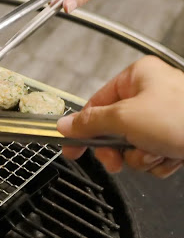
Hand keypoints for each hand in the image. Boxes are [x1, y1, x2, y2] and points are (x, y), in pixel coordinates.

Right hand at [57, 56, 183, 177]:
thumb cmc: (183, 118)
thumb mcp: (125, 118)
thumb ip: (89, 122)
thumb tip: (65, 125)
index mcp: (137, 77)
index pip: (94, 105)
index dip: (82, 129)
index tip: (73, 148)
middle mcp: (151, 94)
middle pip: (113, 129)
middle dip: (119, 148)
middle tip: (118, 158)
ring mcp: (164, 117)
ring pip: (132, 146)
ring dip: (141, 156)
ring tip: (157, 151)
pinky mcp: (176, 136)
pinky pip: (152, 155)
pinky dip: (158, 161)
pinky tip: (171, 155)